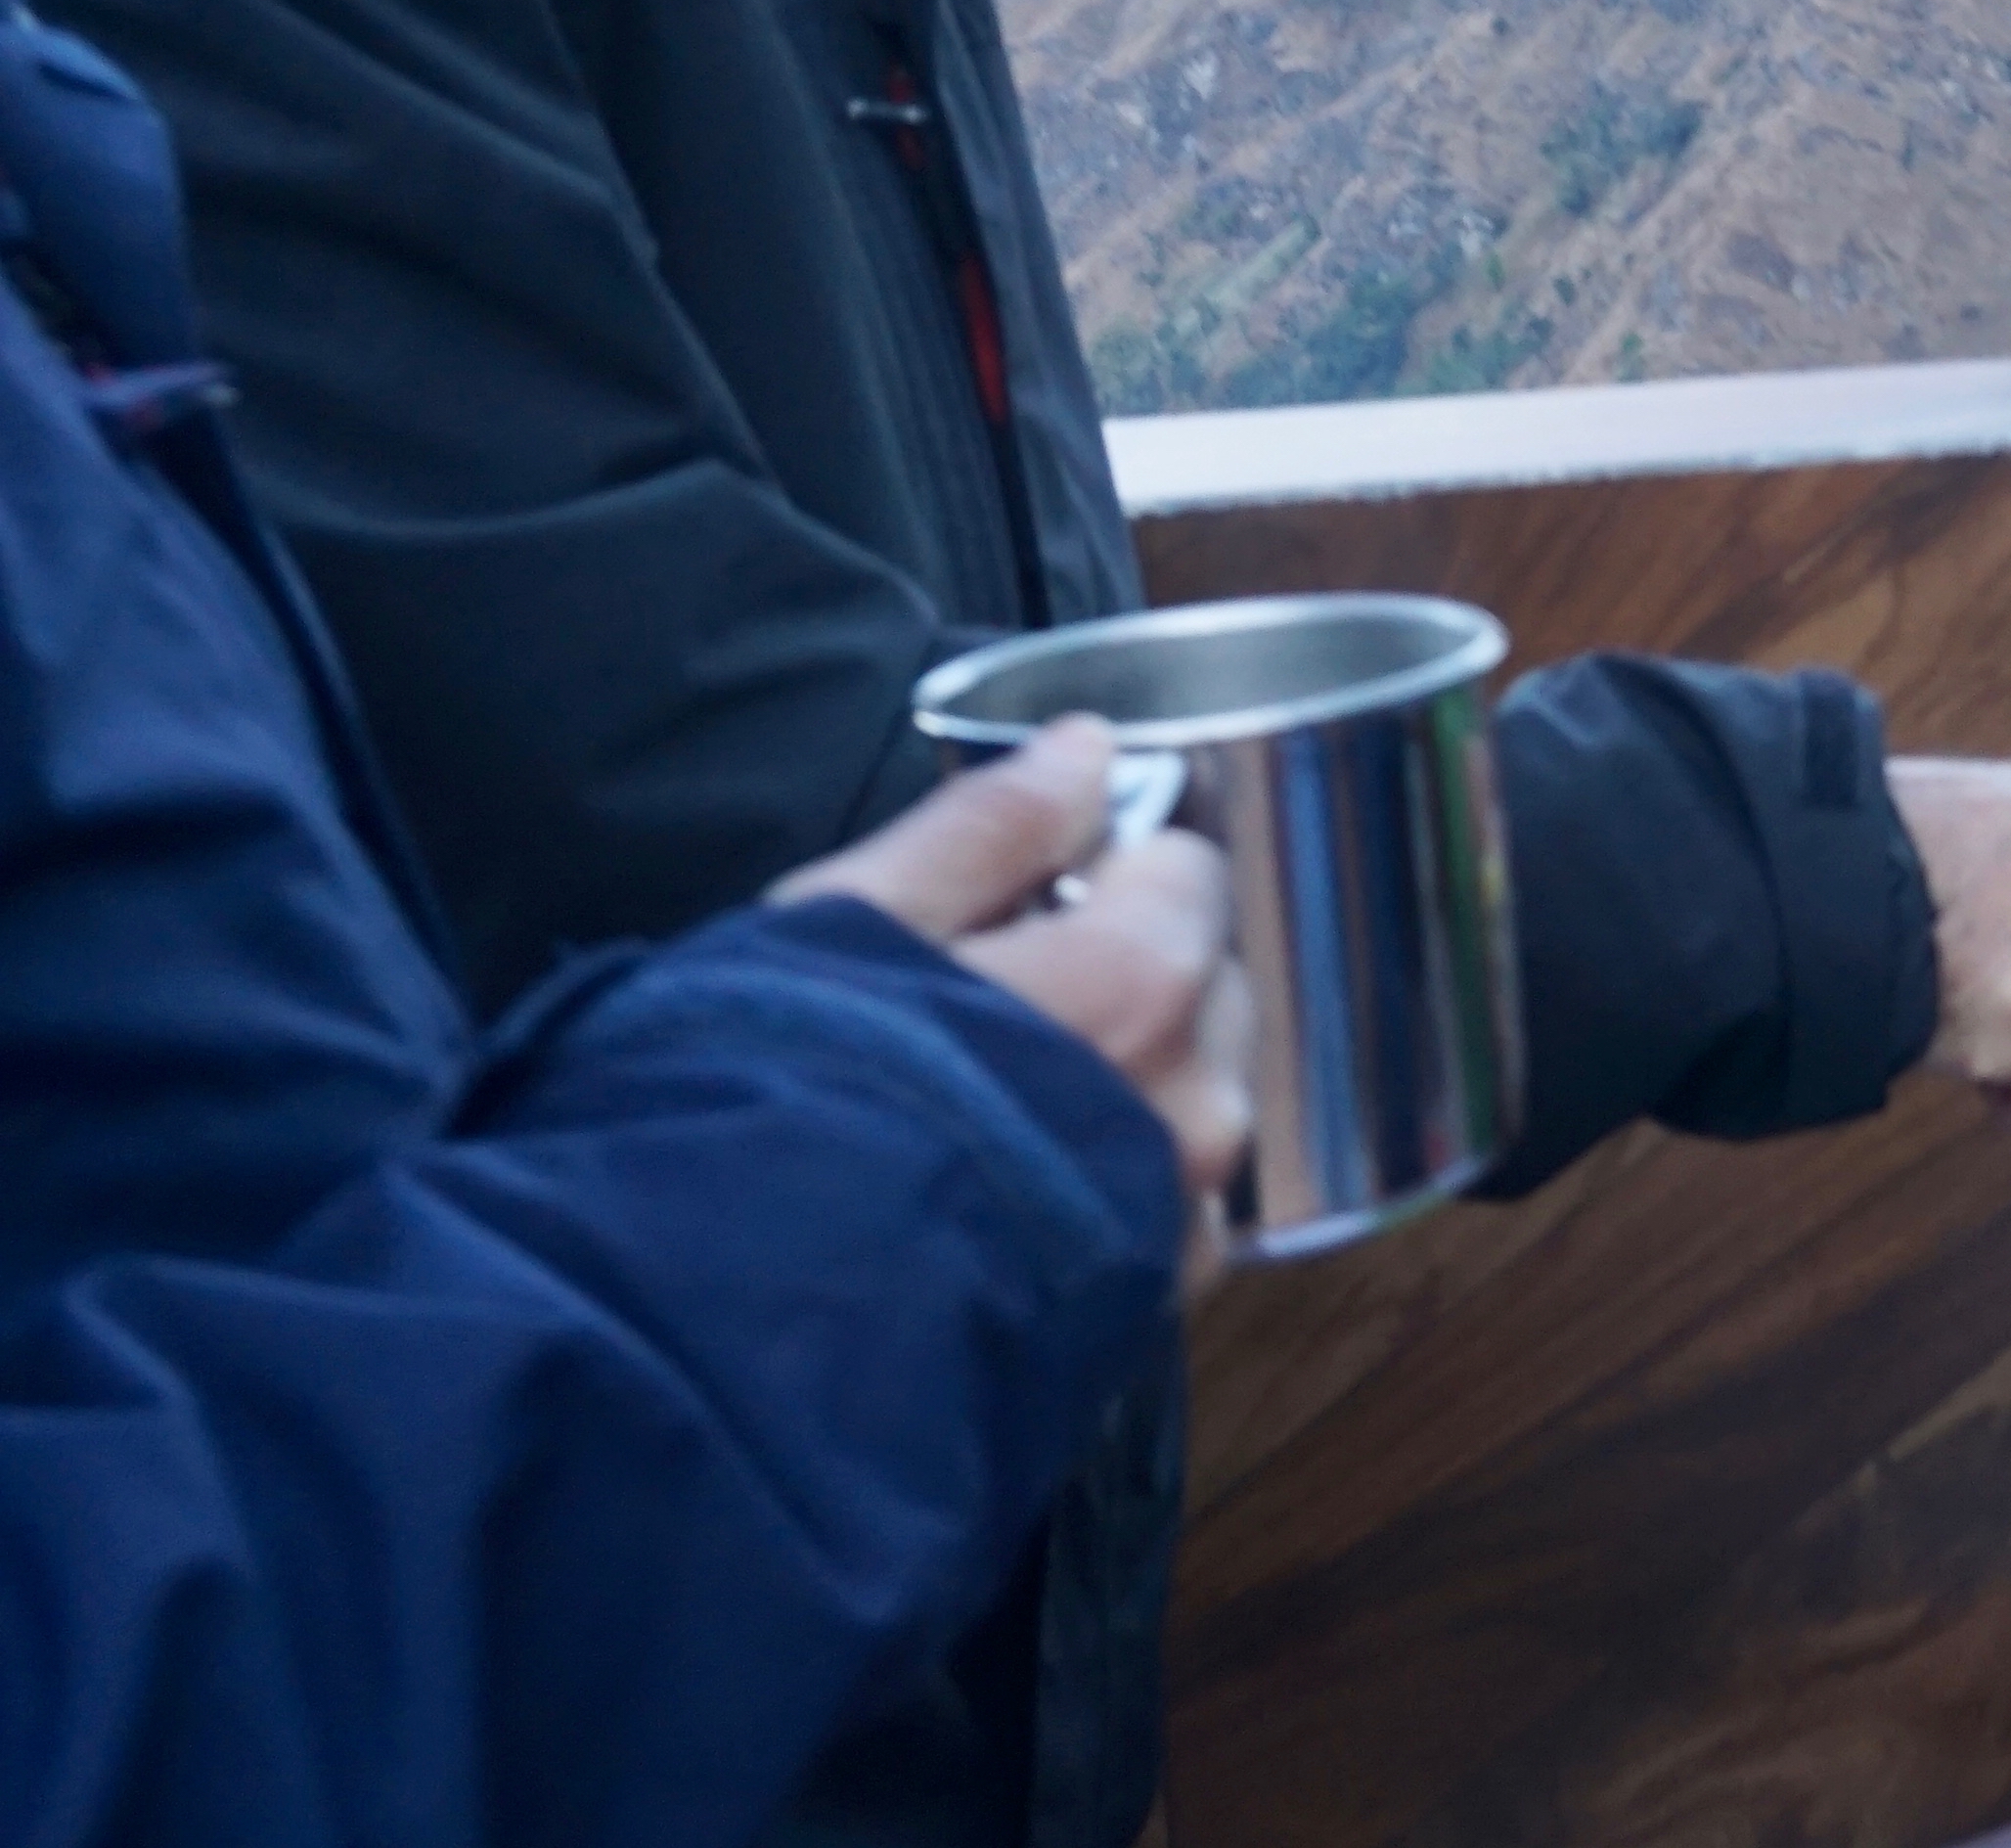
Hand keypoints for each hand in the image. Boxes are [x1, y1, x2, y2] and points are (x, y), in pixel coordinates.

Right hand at [781, 717, 1253, 1297]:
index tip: (1019, 908)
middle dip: (1126, 981)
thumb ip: (989, 827)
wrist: (722, 1343)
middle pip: (1205, 988)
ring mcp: (1181, 1214)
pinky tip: (1014, 1198)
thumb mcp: (853, 920)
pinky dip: (1117, 1187)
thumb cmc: (775, 1099)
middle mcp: (1196, 1099)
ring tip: (991, 1116)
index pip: (1186, 871)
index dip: (1101, 876)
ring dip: (1126, 1086)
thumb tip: (1089, 749)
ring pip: (1194, 1100)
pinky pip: (1171, 1207)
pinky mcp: (1151, 1311)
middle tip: (991, 1016)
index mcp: (1141, 982)